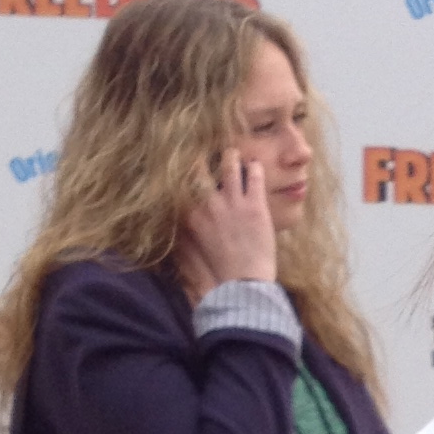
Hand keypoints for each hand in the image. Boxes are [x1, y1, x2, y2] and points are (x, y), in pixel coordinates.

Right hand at [176, 152, 277, 294]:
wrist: (242, 283)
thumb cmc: (217, 267)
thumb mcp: (191, 244)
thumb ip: (184, 223)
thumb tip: (177, 210)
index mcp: (189, 214)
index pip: (181, 179)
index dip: (185, 166)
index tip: (188, 158)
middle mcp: (207, 203)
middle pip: (200, 166)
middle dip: (203, 155)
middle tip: (209, 149)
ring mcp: (232, 202)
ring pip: (229, 164)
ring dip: (232, 156)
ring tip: (234, 154)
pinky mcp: (255, 205)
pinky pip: (255, 175)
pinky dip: (255, 167)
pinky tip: (255, 166)